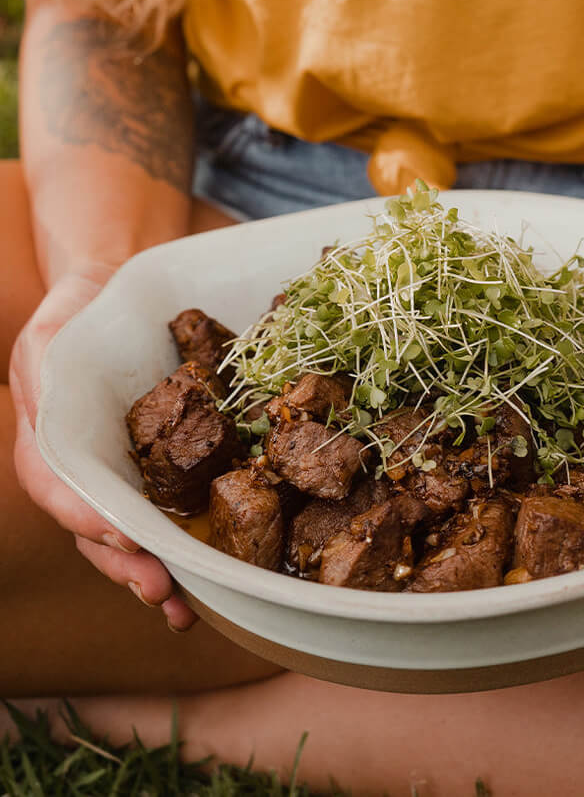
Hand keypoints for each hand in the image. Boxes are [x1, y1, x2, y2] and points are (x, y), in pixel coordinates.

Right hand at [9, 265, 197, 629]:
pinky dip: (189, 543)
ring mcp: (125, 472)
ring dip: (157, 571)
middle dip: (126, 564)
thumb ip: (48, 356)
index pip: (58, 485)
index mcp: (52, 438)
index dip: (84, 514)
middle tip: (160, 594)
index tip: (120, 536)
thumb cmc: (86, 312)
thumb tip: (48, 386)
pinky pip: (174, 509)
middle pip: (96, 527)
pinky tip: (212, 575)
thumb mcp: (57, 327)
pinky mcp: (165, 468)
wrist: (124, 298)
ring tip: (183, 609)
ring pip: (133, 531)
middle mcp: (87, 466)